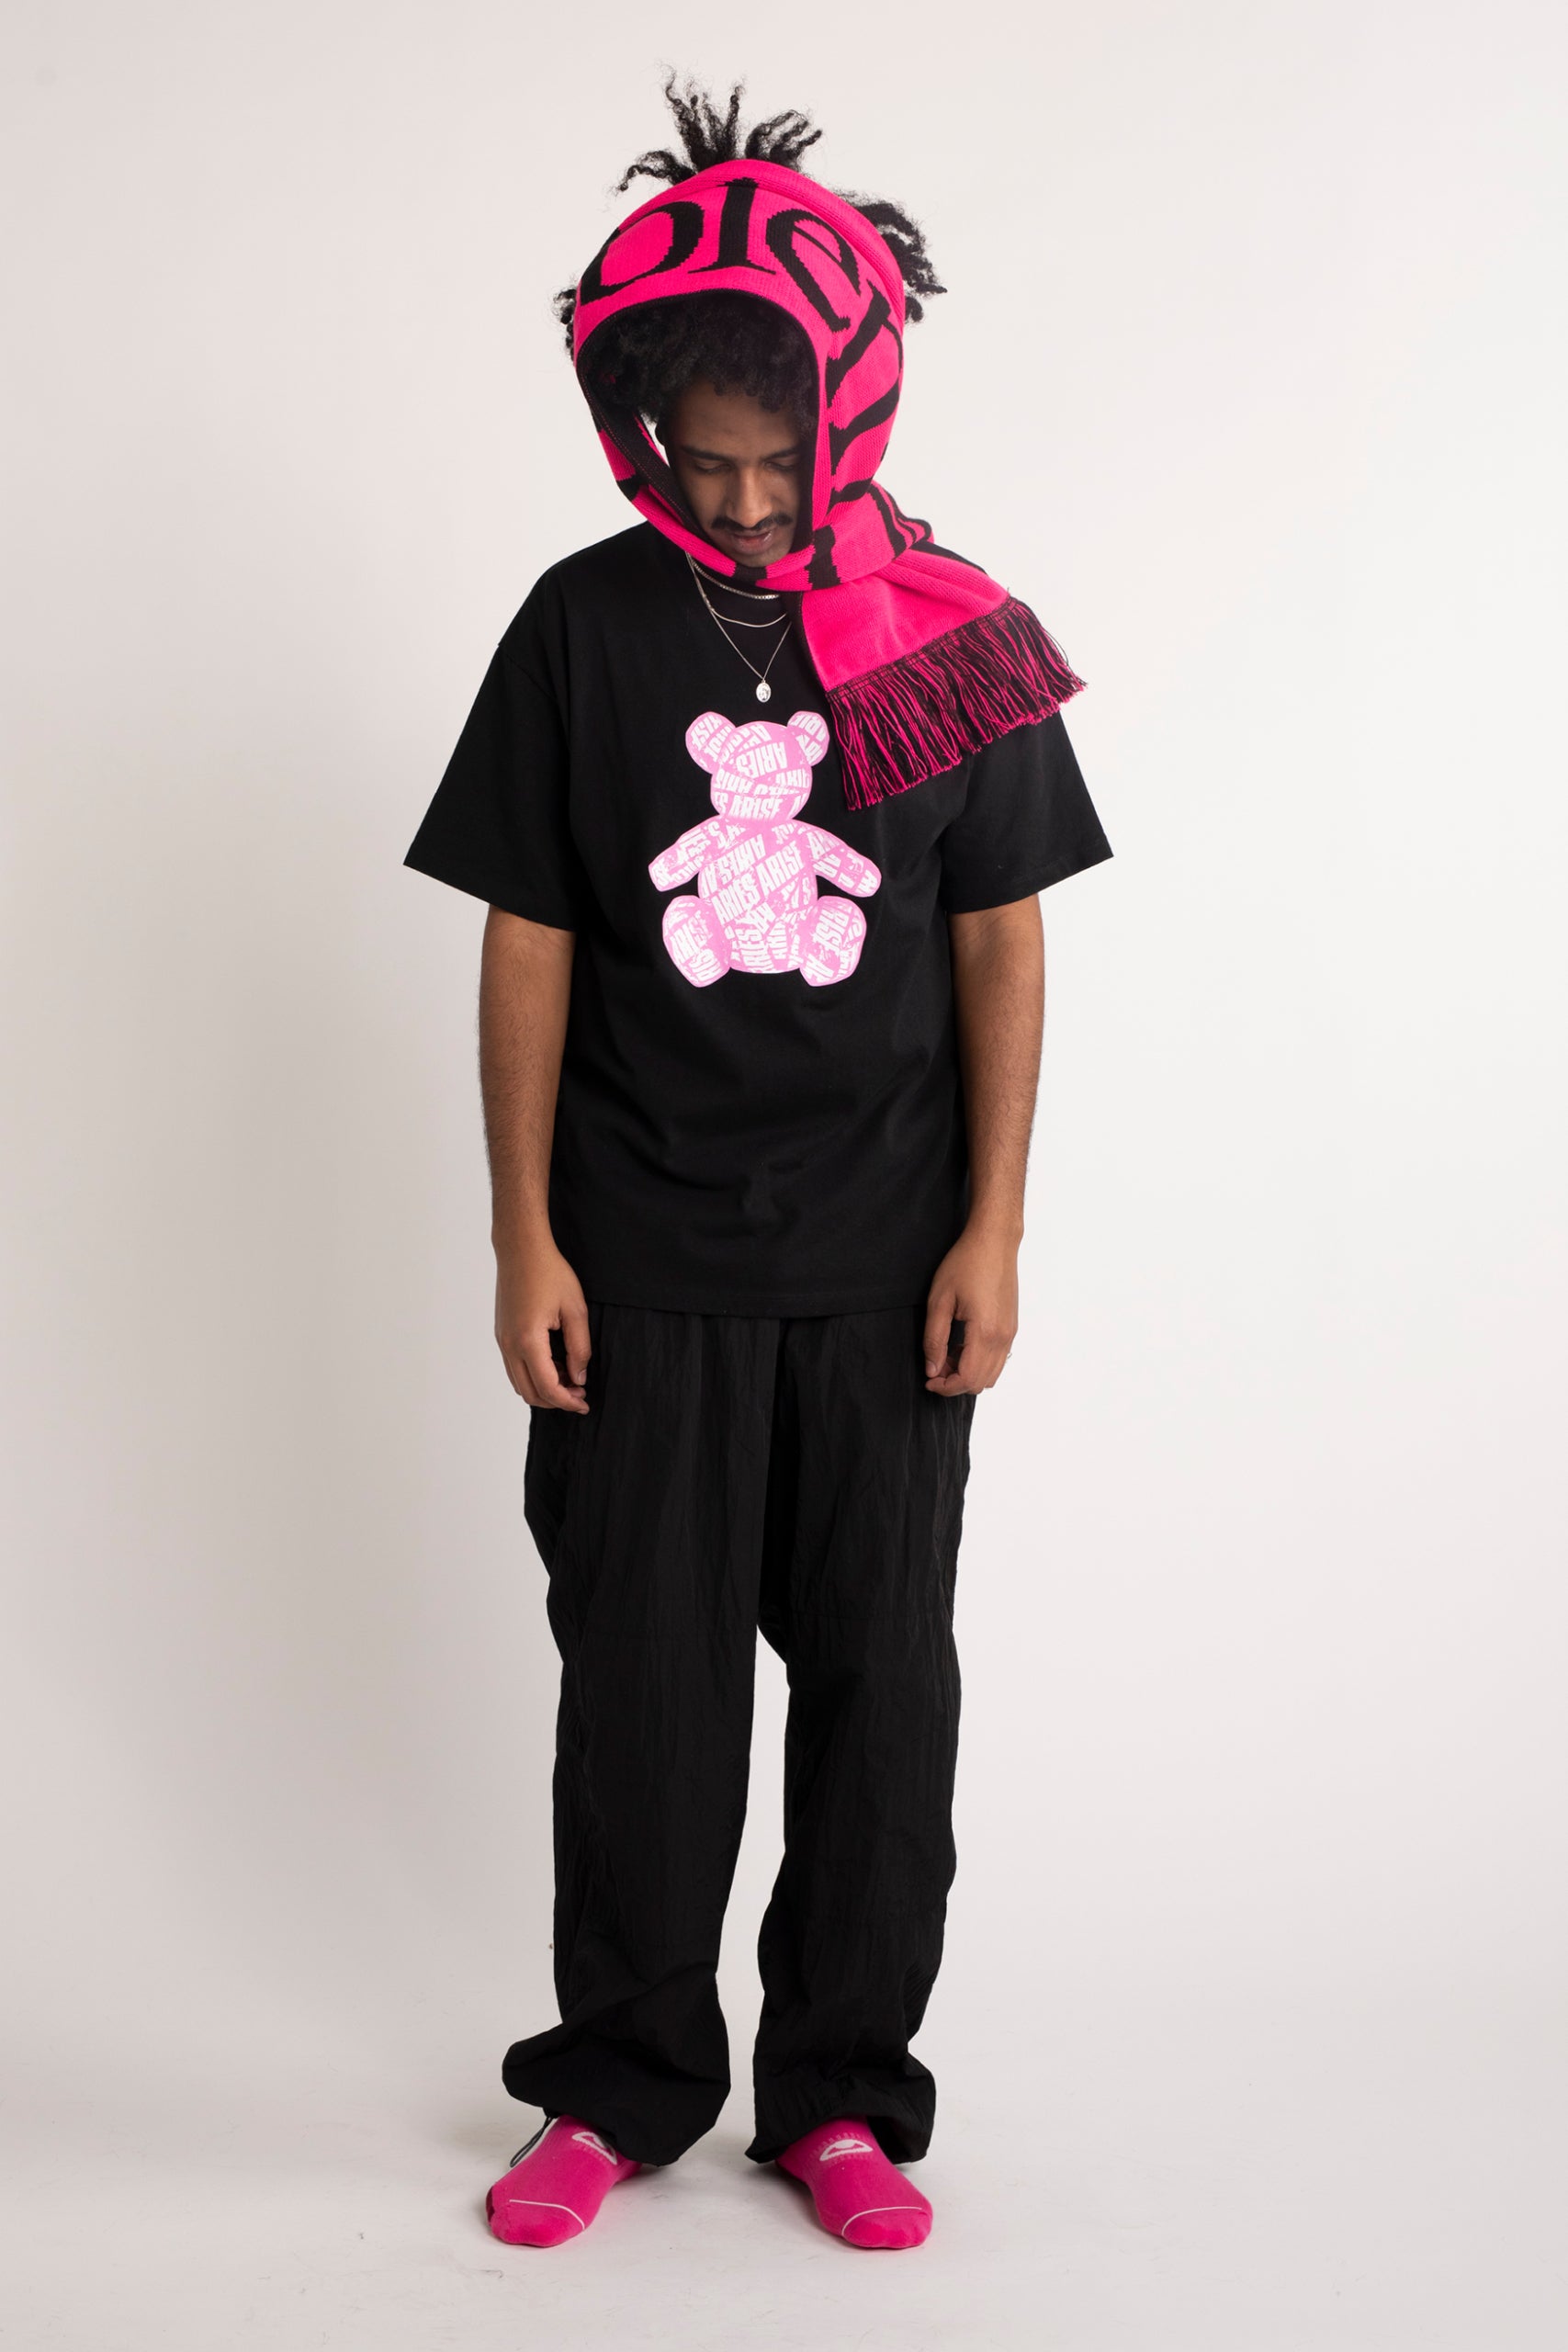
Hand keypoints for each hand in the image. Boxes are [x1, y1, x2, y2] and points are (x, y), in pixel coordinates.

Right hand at [494, 1237, 590, 1411]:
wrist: (521, 1249)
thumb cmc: (550, 1273)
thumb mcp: (575, 1310)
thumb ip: (579, 1348)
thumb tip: (579, 1377)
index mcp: (528, 1340)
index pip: (547, 1387)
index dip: (568, 1401)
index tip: (585, 1403)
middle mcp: (509, 1345)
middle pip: (529, 1393)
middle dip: (556, 1401)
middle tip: (580, 1393)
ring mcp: (502, 1341)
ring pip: (519, 1383)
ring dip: (543, 1389)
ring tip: (569, 1378)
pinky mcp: (501, 1334)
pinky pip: (515, 1367)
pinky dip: (534, 1375)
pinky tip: (554, 1364)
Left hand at [923, 1224, 1019, 1396]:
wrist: (994, 1241)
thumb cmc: (966, 1263)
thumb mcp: (939, 1300)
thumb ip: (934, 1339)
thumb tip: (932, 1368)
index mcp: (984, 1332)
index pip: (967, 1379)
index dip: (945, 1387)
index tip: (928, 1380)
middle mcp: (1003, 1337)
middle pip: (981, 1382)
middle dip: (955, 1382)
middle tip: (935, 1366)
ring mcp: (1010, 1332)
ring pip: (992, 1374)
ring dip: (968, 1373)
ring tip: (947, 1355)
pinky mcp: (1011, 1326)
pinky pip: (998, 1358)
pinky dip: (979, 1362)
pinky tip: (962, 1344)